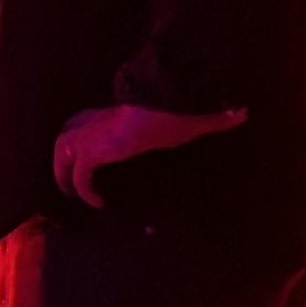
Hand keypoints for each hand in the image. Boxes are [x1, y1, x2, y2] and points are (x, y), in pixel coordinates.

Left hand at [48, 99, 238, 204]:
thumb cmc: (175, 107)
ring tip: (76, 195)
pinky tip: (98, 203)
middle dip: (64, 158)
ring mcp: (87, 136)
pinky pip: (80, 177)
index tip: (89, 156)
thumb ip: (212, 119)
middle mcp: (93, 122)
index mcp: (110, 111)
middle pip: (64, 137)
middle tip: (69, 179)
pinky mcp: (90, 152)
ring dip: (65, 175)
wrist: (163, 102)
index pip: (86, 122)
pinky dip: (85, 191)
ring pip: (62, 156)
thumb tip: (243, 113)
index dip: (85, 138)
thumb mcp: (190, 117)